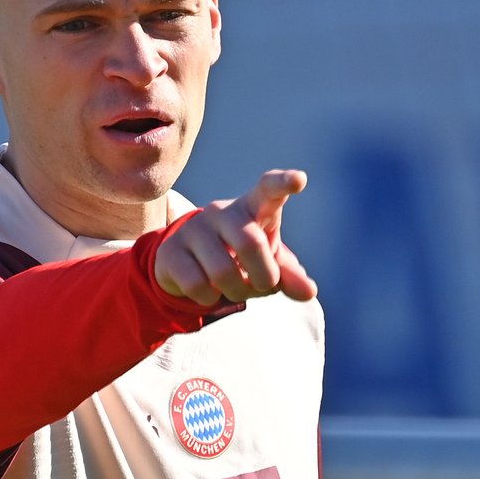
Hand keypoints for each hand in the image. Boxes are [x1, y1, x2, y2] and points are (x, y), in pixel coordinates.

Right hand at [154, 169, 317, 305]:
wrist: (189, 263)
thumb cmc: (240, 257)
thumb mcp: (267, 262)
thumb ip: (288, 275)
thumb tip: (309, 292)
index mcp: (253, 207)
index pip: (269, 188)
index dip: (283, 183)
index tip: (300, 180)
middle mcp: (222, 211)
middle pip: (250, 243)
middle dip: (264, 278)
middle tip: (263, 286)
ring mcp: (193, 228)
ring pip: (223, 272)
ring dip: (238, 293)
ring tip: (235, 289)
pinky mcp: (170, 250)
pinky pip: (197, 285)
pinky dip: (210, 299)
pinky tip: (209, 290)